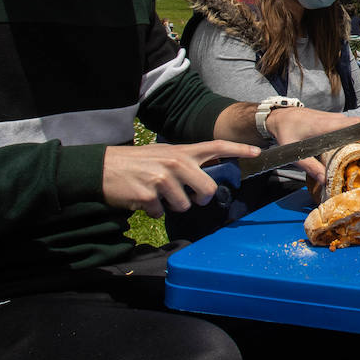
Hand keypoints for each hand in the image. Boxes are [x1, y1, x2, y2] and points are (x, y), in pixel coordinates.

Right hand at [102, 140, 260, 217]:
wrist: (102, 167)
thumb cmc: (136, 162)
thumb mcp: (163, 153)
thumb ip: (186, 162)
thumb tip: (206, 176)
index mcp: (181, 151)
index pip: (216, 146)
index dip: (238, 149)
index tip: (257, 152)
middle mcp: (176, 162)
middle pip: (208, 189)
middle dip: (201, 198)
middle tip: (191, 197)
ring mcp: (162, 179)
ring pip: (184, 205)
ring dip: (172, 205)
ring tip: (156, 193)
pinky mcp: (149, 196)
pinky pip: (161, 213)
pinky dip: (153, 211)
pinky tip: (142, 198)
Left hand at [266, 107, 359, 187]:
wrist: (280, 116)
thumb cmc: (286, 132)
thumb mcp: (295, 152)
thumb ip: (310, 167)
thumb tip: (326, 182)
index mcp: (327, 126)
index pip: (355, 126)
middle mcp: (334, 119)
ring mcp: (335, 119)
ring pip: (358, 126)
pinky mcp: (334, 121)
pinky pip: (351, 128)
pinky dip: (358, 138)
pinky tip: (357, 151)